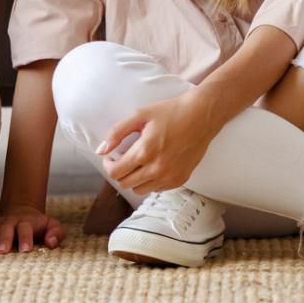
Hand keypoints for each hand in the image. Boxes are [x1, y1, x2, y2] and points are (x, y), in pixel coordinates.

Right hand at [0, 204, 63, 254]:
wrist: (22, 211)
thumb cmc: (39, 226)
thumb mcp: (52, 226)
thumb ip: (56, 233)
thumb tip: (51, 243)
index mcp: (26, 222)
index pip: (25, 228)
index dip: (25, 238)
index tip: (25, 249)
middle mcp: (9, 223)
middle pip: (5, 230)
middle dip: (3, 240)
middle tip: (2, 252)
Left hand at [97, 91, 219, 195]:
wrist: (201, 116)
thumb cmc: (171, 112)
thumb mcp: (140, 115)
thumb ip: (116, 132)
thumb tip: (101, 150)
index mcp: (145, 151)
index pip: (115, 173)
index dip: (108, 166)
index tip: (111, 157)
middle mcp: (157, 168)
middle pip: (125, 184)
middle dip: (119, 172)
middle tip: (124, 158)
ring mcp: (170, 176)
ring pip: (140, 190)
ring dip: (134, 178)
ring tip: (139, 162)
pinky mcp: (180, 179)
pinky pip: (157, 189)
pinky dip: (150, 180)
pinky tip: (154, 164)